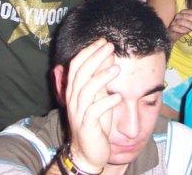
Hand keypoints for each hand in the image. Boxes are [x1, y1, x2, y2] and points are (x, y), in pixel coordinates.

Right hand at [65, 39, 120, 173]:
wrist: (88, 151)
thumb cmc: (95, 121)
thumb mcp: (98, 96)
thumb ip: (100, 78)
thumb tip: (107, 56)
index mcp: (74, 90)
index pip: (76, 66)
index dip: (88, 52)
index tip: (102, 41)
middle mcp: (73, 99)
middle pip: (81, 74)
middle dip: (95, 58)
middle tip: (110, 47)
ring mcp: (79, 113)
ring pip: (86, 91)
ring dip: (102, 78)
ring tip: (116, 69)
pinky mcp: (87, 126)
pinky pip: (94, 111)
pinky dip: (106, 103)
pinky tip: (118, 97)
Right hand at [167, 9, 191, 41]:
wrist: (172, 36)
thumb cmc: (183, 29)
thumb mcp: (191, 25)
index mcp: (184, 12)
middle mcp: (178, 15)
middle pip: (188, 16)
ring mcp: (174, 21)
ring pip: (182, 21)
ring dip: (191, 25)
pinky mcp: (171, 28)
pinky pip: (176, 27)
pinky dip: (182, 29)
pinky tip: (187, 32)